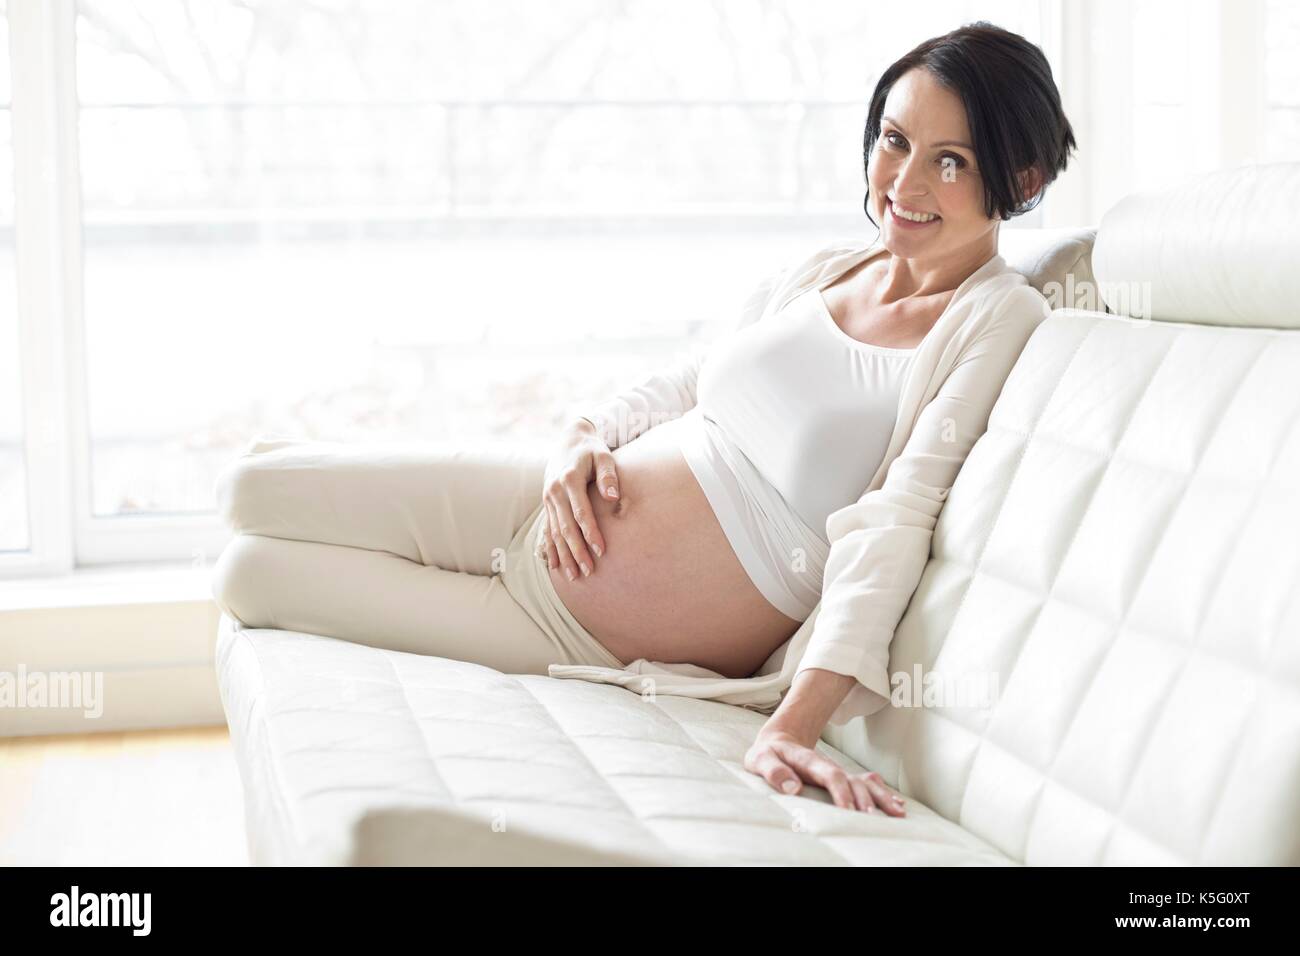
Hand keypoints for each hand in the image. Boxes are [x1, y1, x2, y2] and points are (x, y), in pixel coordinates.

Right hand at [539, 419, 620, 580]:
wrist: (569, 439)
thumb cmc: (592, 449)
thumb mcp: (604, 455)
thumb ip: (608, 475)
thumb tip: (613, 497)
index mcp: (569, 479)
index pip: (581, 512)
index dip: (590, 532)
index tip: (601, 550)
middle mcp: (554, 490)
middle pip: (565, 527)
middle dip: (577, 551)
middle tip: (589, 571)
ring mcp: (548, 498)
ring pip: (554, 532)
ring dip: (564, 555)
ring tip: (574, 576)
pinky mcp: (546, 503)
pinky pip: (547, 529)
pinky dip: (550, 548)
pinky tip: (555, 566)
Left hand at [744, 726, 906, 815]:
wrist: (780, 738)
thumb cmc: (768, 754)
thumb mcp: (760, 759)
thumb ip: (773, 771)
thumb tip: (793, 789)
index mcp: (807, 760)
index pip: (829, 774)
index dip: (840, 791)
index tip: (848, 810)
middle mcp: (827, 765)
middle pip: (853, 780)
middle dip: (865, 799)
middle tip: (874, 819)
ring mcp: (837, 771)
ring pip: (864, 782)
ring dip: (881, 797)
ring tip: (896, 813)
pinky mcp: (842, 777)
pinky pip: (867, 783)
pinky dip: (883, 793)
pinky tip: (897, 805)